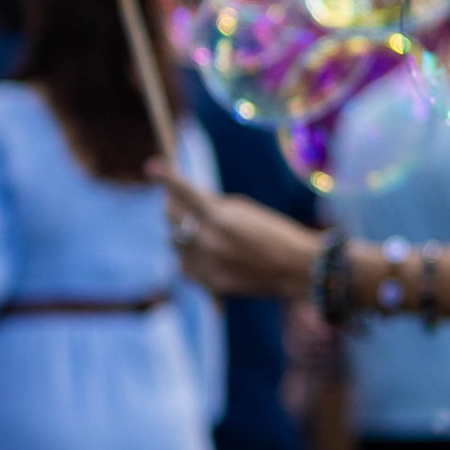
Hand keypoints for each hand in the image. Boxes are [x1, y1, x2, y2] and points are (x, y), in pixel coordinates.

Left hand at [153, 166, 321, 297]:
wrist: (297, 269)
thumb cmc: (276, 232)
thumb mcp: (246, 210)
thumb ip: (213, 205)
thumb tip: (185, 200)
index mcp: (220, 218)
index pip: (185, 192)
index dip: (167, 178)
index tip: (153, 167)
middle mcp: (208, 241)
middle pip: (171, 217)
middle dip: (174, 207)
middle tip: (179, 202)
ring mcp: (206, 264)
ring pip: (174, 242)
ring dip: (183, 233)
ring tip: (203, 232)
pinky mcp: (208, 283)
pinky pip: (184, 265)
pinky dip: (190, 257)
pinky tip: (207, 254)